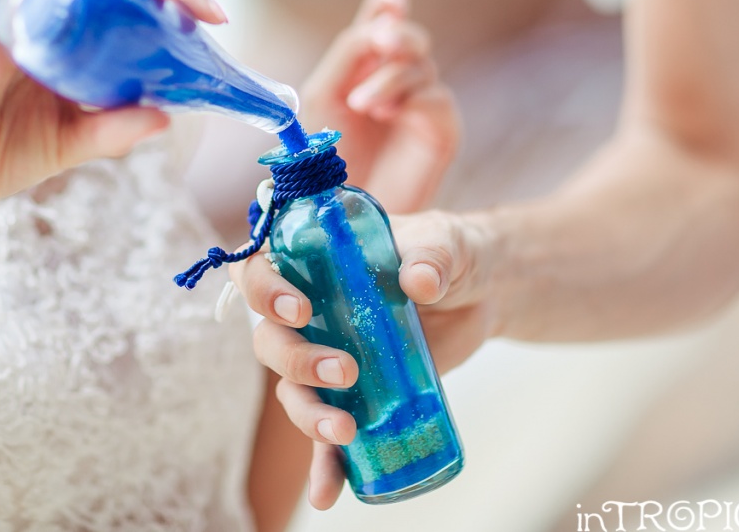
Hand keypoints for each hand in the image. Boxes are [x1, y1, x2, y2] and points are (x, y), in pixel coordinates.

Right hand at [230, 209, 502, 508]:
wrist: (480, 294)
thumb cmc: (449, 255)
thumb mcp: (444, 245)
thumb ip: (430, 257)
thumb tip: (419, 282)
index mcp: (312, 262)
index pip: (258, 271)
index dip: (264, 290)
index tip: (300, 309)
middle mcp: (308, 312)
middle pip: (270, 340)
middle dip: (296, 361)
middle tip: (345, 371)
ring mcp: (326, 356)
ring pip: (292, 391)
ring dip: (308, 415)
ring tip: (346, 429)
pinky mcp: (354, 395)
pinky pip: (327, 434)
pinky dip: (325, 465)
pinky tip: (327, 493)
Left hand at [300, 0, 459, 212]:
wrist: (343, 209)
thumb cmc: (326, 155)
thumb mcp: (325, 95)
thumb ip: (347, 54)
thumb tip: (379, 24)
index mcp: (364, 67)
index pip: (382, 24)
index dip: (388, 6)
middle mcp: (396, 79)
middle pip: (409, 37)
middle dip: (396, 33)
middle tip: (380, 40)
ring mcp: (421, 102)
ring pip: (419, 65)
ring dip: (388, 78)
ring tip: (362, 104)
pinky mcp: (441, 127)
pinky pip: (434, 96)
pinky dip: (409, 99)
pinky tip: (386, 114)